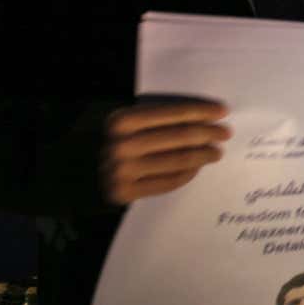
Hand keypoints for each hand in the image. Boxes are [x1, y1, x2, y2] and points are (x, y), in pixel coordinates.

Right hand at [102, 99, 229, 204]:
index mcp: (121, 120)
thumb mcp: (125, 122)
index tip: (222, 111)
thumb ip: (155, 118)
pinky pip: (169, 182)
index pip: (173, 114)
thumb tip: (204, 117)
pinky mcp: (125, 193)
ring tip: (217, 152)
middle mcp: (121, 145)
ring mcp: (123, 171)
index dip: (202, 112)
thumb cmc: (111, 140)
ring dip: (204, 155)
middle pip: (181, 137)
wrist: (77, 171)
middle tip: (226, 133)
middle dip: (209, 133)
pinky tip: (197, 167)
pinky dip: (188, 173)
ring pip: (179, 161)